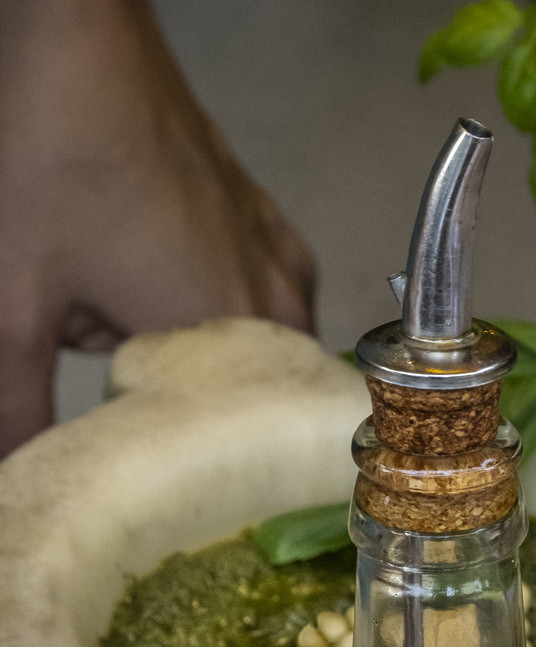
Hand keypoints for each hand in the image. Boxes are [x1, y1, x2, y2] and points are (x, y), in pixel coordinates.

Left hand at [0, 0, 316, 456]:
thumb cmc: (55, 153)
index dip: (145, 443)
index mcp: (230, 345)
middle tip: (93, 333)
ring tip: (111, 290)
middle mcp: (278, 313)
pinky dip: (203, 299)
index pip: (211, 452)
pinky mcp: (270, 227)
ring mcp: (282, 265)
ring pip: (234, 351)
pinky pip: (253, 300)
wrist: (81, 34)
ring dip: (177, 340)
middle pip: (223, 403)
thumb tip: (19, 485)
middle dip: (156, 386)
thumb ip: (15, 408)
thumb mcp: (12, 301)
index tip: (105, 425)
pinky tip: (149, 266)